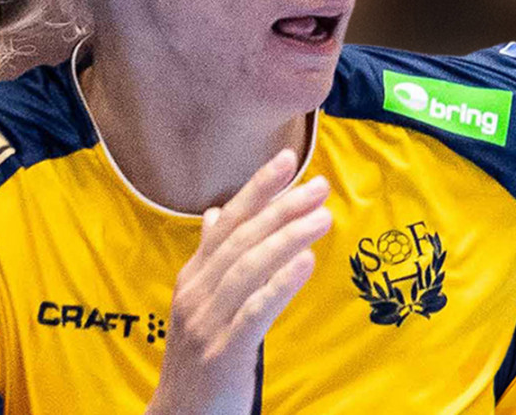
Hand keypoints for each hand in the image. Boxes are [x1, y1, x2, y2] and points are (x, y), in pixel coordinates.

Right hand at [145, 150, 331, 414]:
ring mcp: (207, 324)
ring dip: (288, 237)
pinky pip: (255, 311)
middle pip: (242, 240)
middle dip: (282, 207)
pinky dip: (281, 283)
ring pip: (249, 269)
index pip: (227, 223)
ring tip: (323, 216)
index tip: (287, 159)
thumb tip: (218, 214)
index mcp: (192, 279)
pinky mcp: (224, 352)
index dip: (256, 189)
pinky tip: (306, 262)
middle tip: (320, 185)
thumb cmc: (199, 356)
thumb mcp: (199, 302)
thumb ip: (211, 259)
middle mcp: (195, 295)